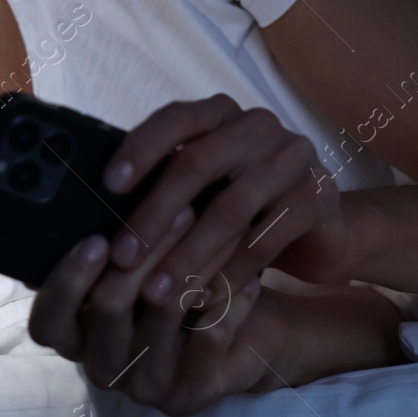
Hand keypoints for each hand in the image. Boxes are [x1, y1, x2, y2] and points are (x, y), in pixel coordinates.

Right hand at [27, 231, 265, 416]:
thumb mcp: (141, 267)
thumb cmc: (180, 289)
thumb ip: (116, 247)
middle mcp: (102, 367)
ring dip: (195, 261)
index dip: (67, 281)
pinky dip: (230, 297)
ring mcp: (143, 387)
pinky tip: (248, 271)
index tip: (97, 241)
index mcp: (76, 337)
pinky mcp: (187, 396)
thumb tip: (101, 199)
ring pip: (163, 312)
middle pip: (108, 306)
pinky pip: (209, 335)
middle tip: (180, 210)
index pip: (49, 321)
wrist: (246, 342)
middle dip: (145, 250)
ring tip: (221, 225)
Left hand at [102, 94, 349, 308]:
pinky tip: (202, 302)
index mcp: (222, 114)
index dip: (141, 149)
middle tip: (122, 257)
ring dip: (187, 255)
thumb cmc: (243, 209)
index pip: (176, 119)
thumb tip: (96, 216)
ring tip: (156, 292)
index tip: (108, 185)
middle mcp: (258, 126)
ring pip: (231, 208)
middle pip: (198, 164)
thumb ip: (165, 186)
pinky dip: (229, 275)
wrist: (322, 229)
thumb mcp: (204, 189)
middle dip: (154, 215)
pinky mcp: (318, 196)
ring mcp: (293, 158)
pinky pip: (266, 239)